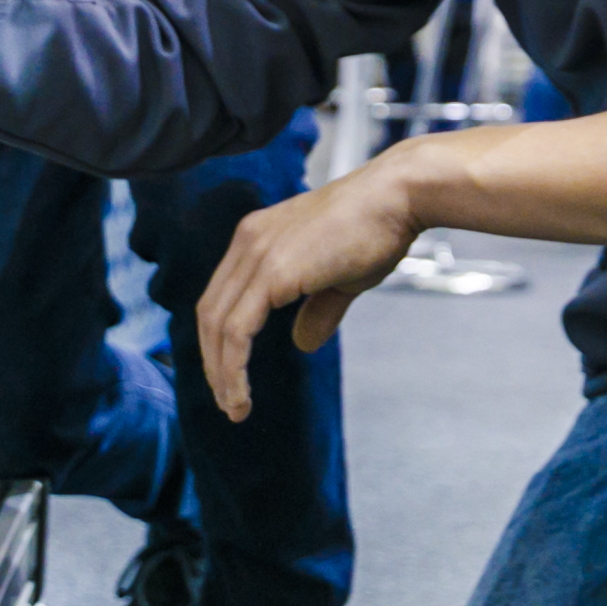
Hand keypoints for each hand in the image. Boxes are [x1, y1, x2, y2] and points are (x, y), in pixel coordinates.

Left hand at [193, 156, 426, 421]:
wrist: (397, 197)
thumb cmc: (378, 228)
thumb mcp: (340, 277)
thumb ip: (316, 309)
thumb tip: (302, 343)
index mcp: (257, 237)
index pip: (222, 297)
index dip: (219, 340)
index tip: (229, 375)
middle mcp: (248, 241)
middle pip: (210, 312)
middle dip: (214, 362)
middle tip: (227, 401)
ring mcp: (256, 254)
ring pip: (218, 326)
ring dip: (222, 373)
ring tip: (234, 408)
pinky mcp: (272, 272)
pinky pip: (237, 331)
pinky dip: (233, 367)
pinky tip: (241, 394)